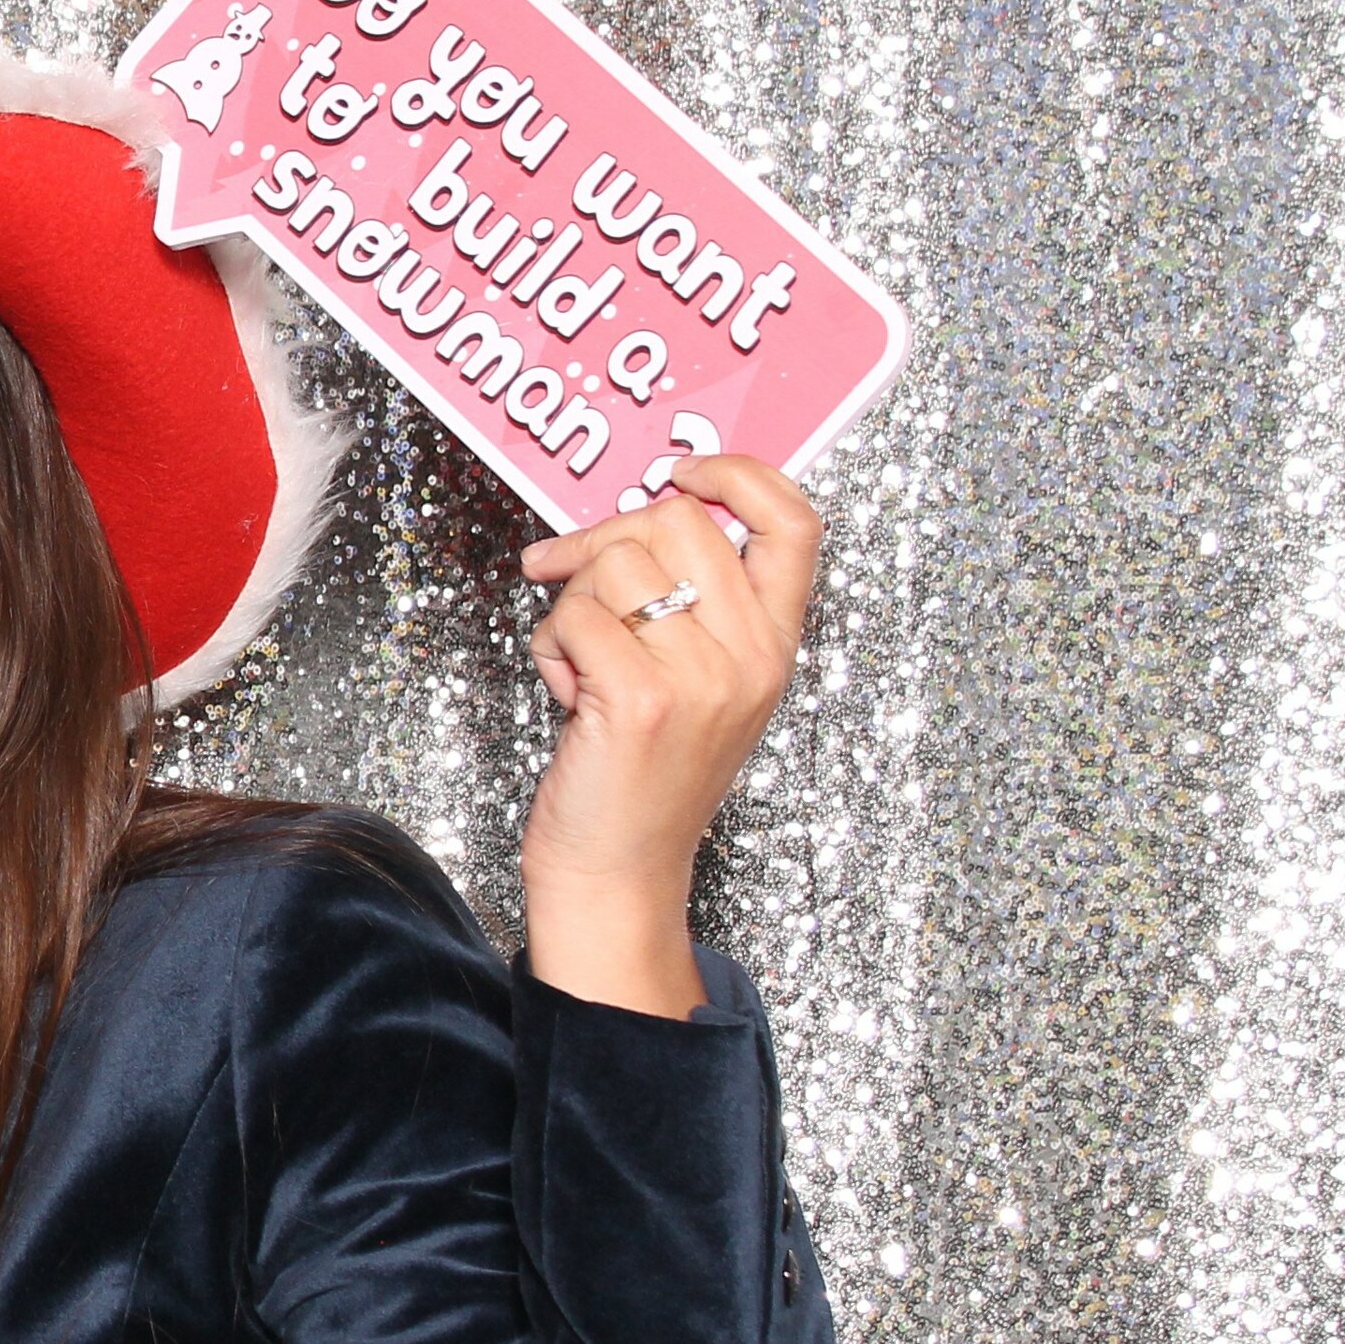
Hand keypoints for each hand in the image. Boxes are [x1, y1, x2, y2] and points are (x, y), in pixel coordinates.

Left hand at [512, 454, 822, 1017]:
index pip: (794, 523)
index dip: (739, 474)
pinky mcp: (642, 698)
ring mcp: (701, 676)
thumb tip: (626, 519)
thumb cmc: (639, 777)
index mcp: (774, 646)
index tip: (682, 470)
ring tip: (580, 664)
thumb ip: (688, 606)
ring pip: (615, 564)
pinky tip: (568, 694)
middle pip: (679, 521)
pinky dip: (550, 647)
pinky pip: (574, 616)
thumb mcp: (693, 684)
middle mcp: (750, 656)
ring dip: (571, 604)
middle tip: (570, 576)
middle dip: (605, 538)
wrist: (618, 874)